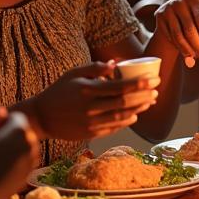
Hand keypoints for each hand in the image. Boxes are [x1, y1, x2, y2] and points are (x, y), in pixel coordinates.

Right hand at [0, 109, 39, 198]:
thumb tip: (2, 110)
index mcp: (19, 131)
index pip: (15, 117)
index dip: (0, 125)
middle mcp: (31, 144)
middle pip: (20, 132)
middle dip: (7, 137)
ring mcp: (31, 161)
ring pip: (20, 147)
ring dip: (9, 150)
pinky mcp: (28, 174)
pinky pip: (19, 160)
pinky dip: (10, 162)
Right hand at [24, 61, 159, 139]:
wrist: (41, 117)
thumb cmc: (59, 91)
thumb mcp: (73, 74)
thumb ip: (95, 68)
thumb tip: (116, 64)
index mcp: (88, 90)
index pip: (120, 87)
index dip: (139, 83)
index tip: (154, 80)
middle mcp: (90, 107)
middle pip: (125, 102)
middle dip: (144, 96)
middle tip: (157, 90)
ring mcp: (91, 122)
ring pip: (122, 116)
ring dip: (139, 109)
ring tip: (150, 102)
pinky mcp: (90, 134)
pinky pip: (113, 128)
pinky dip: (126, 121)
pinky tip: (135, 115)